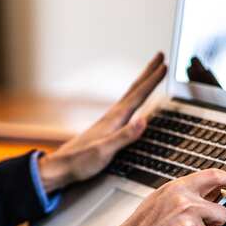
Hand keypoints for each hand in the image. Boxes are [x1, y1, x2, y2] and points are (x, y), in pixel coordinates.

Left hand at [37, 53, 167, 193]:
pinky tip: (134, 102)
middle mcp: (112, 116)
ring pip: (130, 96)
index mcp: (114, 119)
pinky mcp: (106, 128)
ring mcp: (109, 121)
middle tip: (160, 56)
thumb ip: (124, 137)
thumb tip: (143, 121)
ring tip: (151, 74)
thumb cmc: (80, 161)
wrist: (60, 168)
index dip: (153, 81)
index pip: (138, 95)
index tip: (165, 66)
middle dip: (149, 73)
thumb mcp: (104, 151)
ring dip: (142, 83)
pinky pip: (126, 107)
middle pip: (134, 89)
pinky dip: (134, 98)